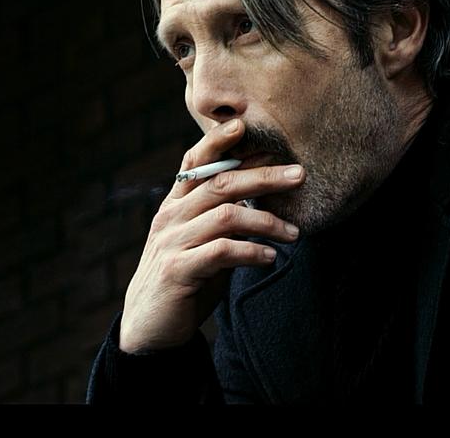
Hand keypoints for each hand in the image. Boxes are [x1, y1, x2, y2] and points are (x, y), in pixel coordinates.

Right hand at [118, 119, 305, 353]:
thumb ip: (220, 216)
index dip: (218, 141)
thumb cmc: (184, 277)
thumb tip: (261, 193)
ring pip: (226, 216)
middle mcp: (172, 217)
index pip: (195, 163)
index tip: (245, 125)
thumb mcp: (200, 240)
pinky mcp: (179, 270)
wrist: (149, 326)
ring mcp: (174, 243)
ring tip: (294, 233)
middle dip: (263, 176)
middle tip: (299, 175)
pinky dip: (251, 252)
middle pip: (221, 184)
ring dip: (266, 221)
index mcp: (176, 205)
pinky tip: (270, 257)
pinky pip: (221, 252)